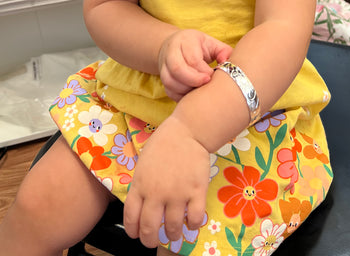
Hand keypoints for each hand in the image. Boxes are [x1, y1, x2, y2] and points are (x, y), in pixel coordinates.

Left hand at [123, 116, 209, 247]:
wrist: (188, 131)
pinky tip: (191, 222)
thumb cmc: (164, 143)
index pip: (131, 217)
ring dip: (173, 235)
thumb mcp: (143, 162)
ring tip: (174, 234)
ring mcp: (177, 193)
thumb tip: (140, 203)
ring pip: (172, 227)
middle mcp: (156, 193)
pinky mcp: (197, 191)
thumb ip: (141, 184)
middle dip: (150, 240)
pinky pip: (195, 218)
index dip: (132, 231)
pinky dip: (193, 225)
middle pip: (149, 229)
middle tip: (154, 241)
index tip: (136, 235)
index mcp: (140, 185)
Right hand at [158, 29, 231, 100]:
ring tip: (200, 90)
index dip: (203, 71)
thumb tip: (226, 63)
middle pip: (177, 69)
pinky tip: (192, 95)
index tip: (212, 76)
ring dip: (186, 90)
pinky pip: (168, 90)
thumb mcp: (211, 43)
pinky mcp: (162, 77)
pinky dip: (180, 96)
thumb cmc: (198, 46)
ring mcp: (163, 64)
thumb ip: (223, 51)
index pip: (192, 59)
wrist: (173, 44)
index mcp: (186, 40)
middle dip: (194, 81)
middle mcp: (171, 51)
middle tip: (206, 84)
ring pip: (170, 81)